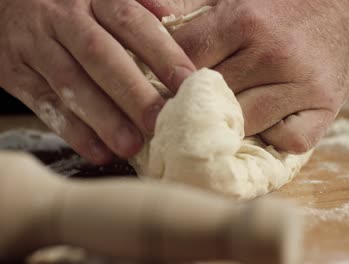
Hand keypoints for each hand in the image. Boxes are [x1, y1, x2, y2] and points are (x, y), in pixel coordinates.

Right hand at [0, 0, 194, 163]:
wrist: (6, 1)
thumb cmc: (69, 5)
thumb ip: (137, 4)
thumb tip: (170, 16)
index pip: (133, 22)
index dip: (162, 54)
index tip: (188, 85)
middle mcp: (64, 18)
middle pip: (101, 56)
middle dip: (132, 93)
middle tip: (158, 122)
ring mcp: (36, 45)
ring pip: (71, 84)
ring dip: (103, 119)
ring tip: (130, 145)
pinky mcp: (14, 72)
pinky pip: (44, 104)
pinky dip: (73, 132)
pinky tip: (99, 151)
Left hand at [148, 0, 348, 152]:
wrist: (344, 5)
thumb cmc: (282, 9)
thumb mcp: (235, 0)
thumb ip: (192, 14)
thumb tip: (149, 18)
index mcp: (244, 21)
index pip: (186, 60)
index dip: (168, 80)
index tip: (162, 93)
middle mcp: (273, 53)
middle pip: (211, 98)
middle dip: (194, 107)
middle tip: (186, 115)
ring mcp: (302, 83)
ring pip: (245, 123)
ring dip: (232, 126)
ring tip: (227, 121)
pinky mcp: (326, 107)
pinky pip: (287, 140)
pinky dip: (273, 139)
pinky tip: (269, 124)